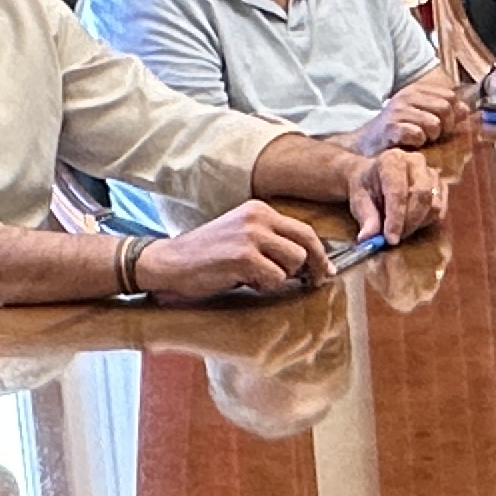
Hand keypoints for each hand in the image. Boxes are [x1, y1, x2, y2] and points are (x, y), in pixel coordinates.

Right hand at [136, 201, 331, 298]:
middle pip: (306, 244)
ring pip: (293, 262)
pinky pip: (275, 278)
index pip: (304, 230)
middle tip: (308, 282)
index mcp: (258, 210)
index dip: (319, 253)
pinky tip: (243, 281)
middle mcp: (257, 217)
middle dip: (311, 267)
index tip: (325, 270)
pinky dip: (263, 286)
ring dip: (280, 277)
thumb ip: (272, 243)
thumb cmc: (206, 256)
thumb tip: (310, 265)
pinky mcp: (243, 256)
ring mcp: (250, 235)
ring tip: (255, 278)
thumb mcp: (242, 237)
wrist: (170, 262)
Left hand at [353, 145, 447, 242]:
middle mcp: (415, 161)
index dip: (395, 218)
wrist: (375, 177)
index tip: (390, 239)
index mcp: (392, 160)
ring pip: (433, 204)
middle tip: (396, 237)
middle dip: (409, 222)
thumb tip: (368, 238)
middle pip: (421, 196)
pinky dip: (426, 221)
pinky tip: (412, 223)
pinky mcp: (440, 185)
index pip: (398, 191)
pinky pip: (440, 209)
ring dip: (417, 223)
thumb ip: (366, 218)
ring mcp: (431, 172)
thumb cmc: (367, 187)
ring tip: (401, 229)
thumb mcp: (359, 201)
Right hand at [374, 73, 470, 148]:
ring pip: (434, 124)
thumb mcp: (423, 116)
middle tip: (434, 135)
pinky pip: (417, 134)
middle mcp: (407, 96)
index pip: (450, 96)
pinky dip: (418, 142)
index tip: (444, 124)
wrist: (368, 143)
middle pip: (446, 108)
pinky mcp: (390, 128)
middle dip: (445, 127)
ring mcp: (398, 111)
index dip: (453, 113)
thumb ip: (446, 112)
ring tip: (421, 139)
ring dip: (431, 136)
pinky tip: (411, 143)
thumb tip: (465, 110)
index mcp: (417, 90)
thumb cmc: (400, 130)